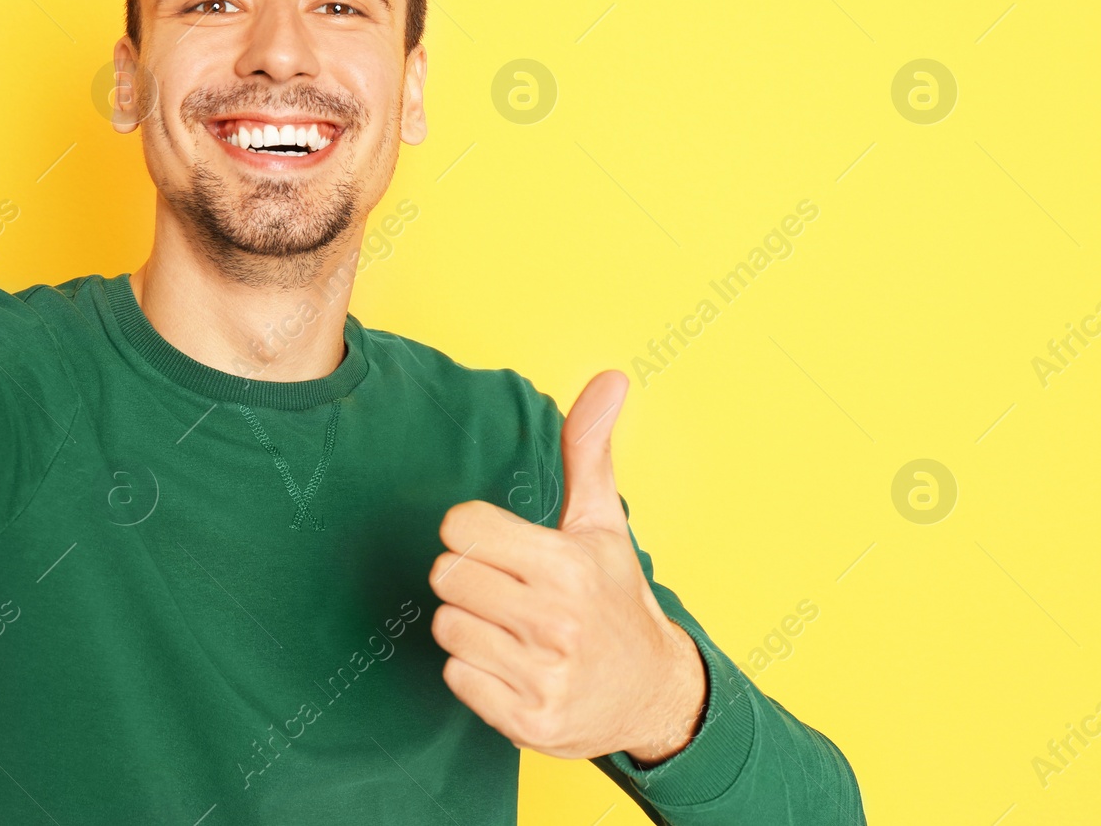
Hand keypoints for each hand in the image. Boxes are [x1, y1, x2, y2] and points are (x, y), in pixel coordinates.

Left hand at [428, 370, 705, 763]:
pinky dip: (474, 671)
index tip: (498, 544)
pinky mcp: (528, 723)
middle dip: (469, 578)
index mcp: (567, 566)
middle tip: (506, 588)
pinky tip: (511, 665)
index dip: (472, 532)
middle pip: (446, 576)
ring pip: (447, 627)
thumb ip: (589, 449)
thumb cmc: (615, 598)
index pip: (460, 528)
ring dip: (470, 625)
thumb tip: (611, 377)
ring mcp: (542, 677)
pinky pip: (456, 677)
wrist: (653, 695)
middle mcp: (555, 623)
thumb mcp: (602, 523)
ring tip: (511, 628)